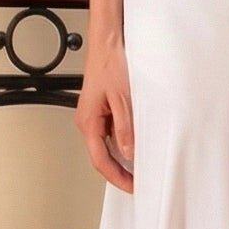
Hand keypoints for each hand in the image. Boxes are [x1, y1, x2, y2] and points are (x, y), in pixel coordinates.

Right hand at [76, 36, 135, 191]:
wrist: (108, 41)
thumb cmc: (111, 63)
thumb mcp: (123, 99)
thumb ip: (125, 128)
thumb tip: (129, 153)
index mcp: (88, 122)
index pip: (101, 160)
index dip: (118, 178)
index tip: (133, 187)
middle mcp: (88, 121)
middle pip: (102, 156)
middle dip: (120, 172)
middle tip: (138, 182)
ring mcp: (94, 115)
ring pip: (107, 145)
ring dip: (122, 157)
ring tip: (140, 166)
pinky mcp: (102, 109)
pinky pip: (111, 132)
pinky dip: (124, 141)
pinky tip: (136, 143)